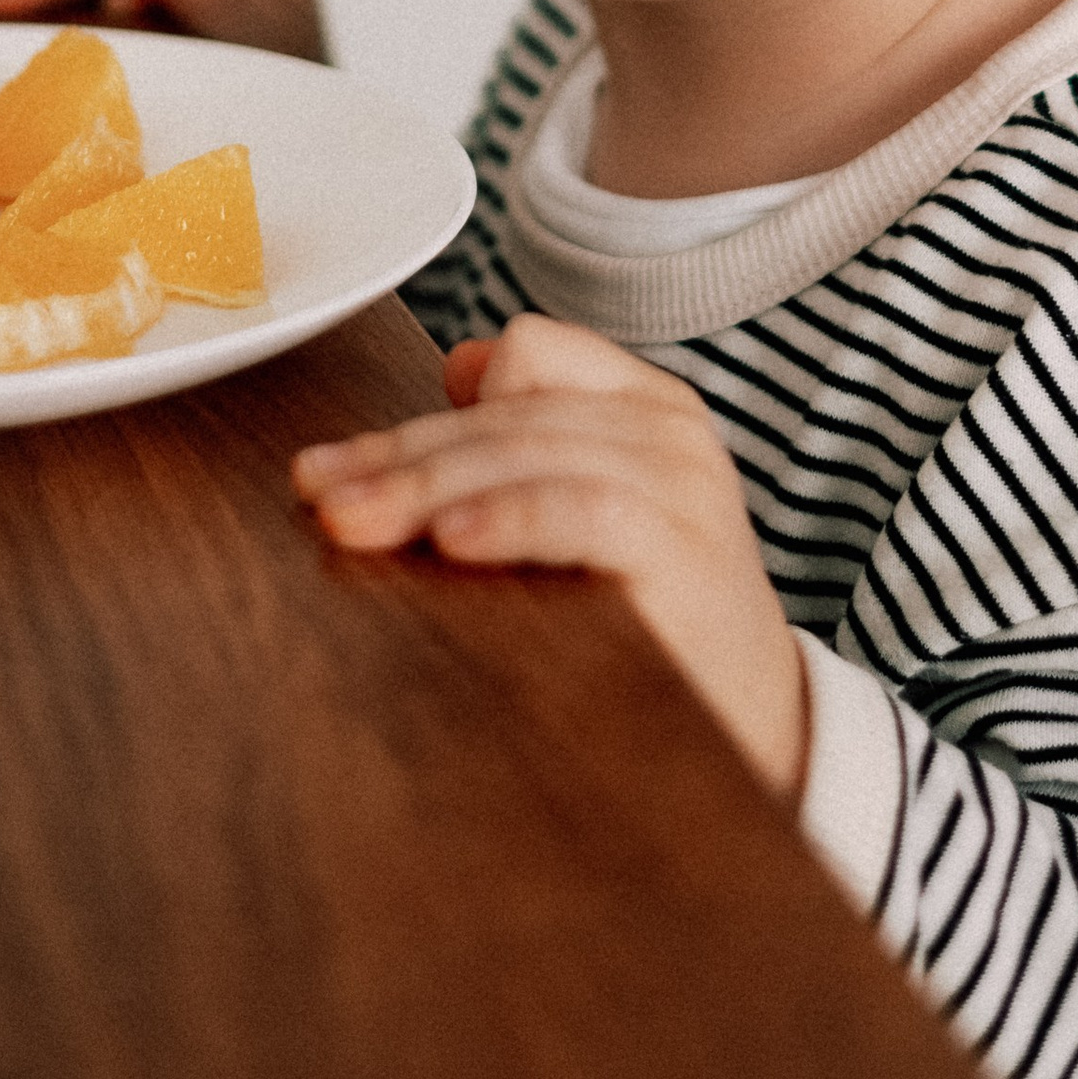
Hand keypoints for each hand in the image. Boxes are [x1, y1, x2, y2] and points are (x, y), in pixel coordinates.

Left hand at [293, 318, 808, 799]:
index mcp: (643, 403)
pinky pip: (583, 509)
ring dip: (428, 485)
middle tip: (317, 495)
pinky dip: (511, 517)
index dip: (420, 411)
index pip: (524, 357)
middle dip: (399, 457)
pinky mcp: (686, 547)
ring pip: (530, 451)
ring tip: (353, 522)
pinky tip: (452, 541)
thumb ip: (526, 445)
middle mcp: (669, 427)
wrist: (760, 721)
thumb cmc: (651, 618)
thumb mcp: (586, 514)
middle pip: (508, 414)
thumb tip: (457, 368)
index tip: (330, 466)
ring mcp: (683, 481)